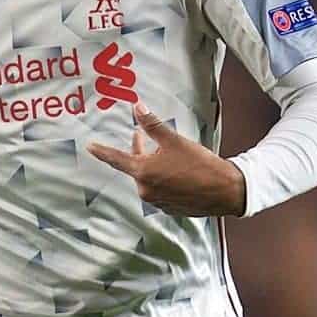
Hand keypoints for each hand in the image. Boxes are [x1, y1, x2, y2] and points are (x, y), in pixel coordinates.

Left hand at [87, 102, 246, 216]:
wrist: (226, 191)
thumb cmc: (200, 164)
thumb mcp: (174, 140)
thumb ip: (152, 124)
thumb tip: (137, 107)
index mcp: (143, 172)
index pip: (116, 159)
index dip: (102, 151)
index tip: (90, 147)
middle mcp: (146, 190)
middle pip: (135, 166)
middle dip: (139, 151)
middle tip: (143, 137)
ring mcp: (157, 202)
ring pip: (148, 178)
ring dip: (153, 165)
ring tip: (169, 155)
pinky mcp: (169, 209)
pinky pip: (160, 190)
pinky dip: (163, 179)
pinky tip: (178, 172)